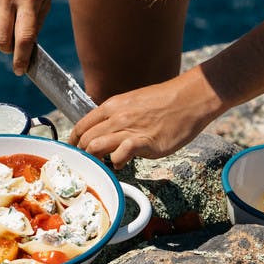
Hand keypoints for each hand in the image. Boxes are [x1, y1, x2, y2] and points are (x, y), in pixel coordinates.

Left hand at [70, 68, 221, 168]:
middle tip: (87, 163)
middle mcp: (117, 116)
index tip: (74, 151)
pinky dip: (116, 163)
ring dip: (96, 160)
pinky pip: (119, 155)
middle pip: (86, 139)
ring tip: (103, 165)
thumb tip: (107, 131)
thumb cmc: (165, 101)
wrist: (190, 98)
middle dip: (82, 154)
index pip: (82, 125)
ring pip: (95, 147)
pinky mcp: (144, 142)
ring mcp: (129, 129)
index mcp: (112, 105)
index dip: (74, 140)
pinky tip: (122, 163)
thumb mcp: (134, 101)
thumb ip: (118, 115)